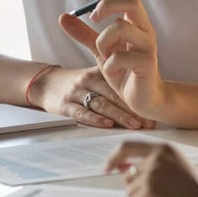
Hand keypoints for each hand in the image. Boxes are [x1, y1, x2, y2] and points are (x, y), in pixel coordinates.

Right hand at [29, 65, 153, 129]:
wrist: (45, 83)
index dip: (137, 98)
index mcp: (99, 72)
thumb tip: (143, 94)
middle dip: (133, 109)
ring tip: (135, 124)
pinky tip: (107, 124)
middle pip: (114, 95)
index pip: (121, 84)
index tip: (152, 110)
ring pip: (101, 104)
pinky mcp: (65, 105)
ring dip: (119, 116)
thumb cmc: (77, 82)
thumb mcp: (95, 73)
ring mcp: (76, 93)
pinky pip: (81, 113)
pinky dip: (95, 119)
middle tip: (148, 121)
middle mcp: (89, 81)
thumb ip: (116, 80)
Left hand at [59, 0, 165, 117]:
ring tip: (104, 57)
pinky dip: (110, 65)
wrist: (143, 100)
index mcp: (136, 23)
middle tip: (93, 18)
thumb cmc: (125, 72)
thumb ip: (84, 34)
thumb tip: (63, 17)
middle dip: (107, 5)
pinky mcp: (147, 64)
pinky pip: (120, 57)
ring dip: (103, 42)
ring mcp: (147, 46)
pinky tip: (113, 73)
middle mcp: (145, 30)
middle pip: (131, 1)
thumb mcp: (101, 50)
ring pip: (121, 27)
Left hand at [105, 141, 197, 196]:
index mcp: (164, 148)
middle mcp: (155, 157)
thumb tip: (121, 170)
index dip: (115, 157)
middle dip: (136, 188)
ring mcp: (150, 174)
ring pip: (130, 191)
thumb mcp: (175, 168)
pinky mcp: (147, 191)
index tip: (108, 166)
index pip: (128, 146)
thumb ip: (150, 165)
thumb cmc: (195, 192)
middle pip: (128, 174)